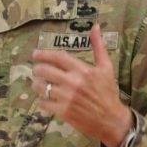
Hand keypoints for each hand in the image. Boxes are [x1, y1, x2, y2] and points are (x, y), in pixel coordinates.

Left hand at [31, 24, 131, 146]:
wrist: (111, 120)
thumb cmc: (107, 92)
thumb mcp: (106, 67)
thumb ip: (98, 46)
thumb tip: (95, 26)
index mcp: (83, 70)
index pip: (57, 57)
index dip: (43, 54)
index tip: (35, 54)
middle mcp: (73, 82)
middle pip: (45, 71)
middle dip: (37, 69)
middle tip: (36, 70)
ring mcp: (67, 98)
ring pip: (41, 87)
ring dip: (37, 85)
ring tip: (39, 85)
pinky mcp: (63, 112)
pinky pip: (43, 103)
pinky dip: (41, 101)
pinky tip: (45, 99)